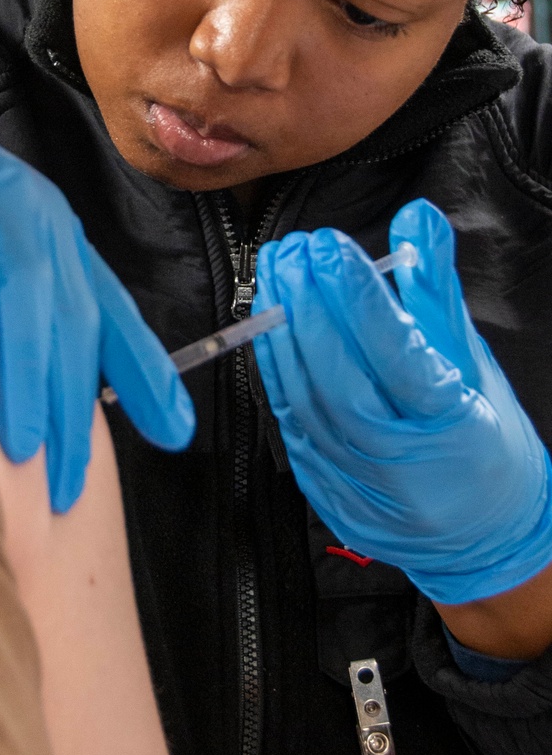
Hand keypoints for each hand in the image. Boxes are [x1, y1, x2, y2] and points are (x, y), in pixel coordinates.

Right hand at [0, 105, 195, 511]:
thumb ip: (34, 322)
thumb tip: (77, 395)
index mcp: (55, 235)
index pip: (109, 309)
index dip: (144, 371)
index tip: (176, 434)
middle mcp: (34, 214)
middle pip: (70, 312)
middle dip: (74, 400)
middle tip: (66, 481)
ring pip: (26, 286)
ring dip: (28, 366)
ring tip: (23, 443)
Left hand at [251, 198, 551, 604]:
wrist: (485, 538)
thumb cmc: (486, 438)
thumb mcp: (473, 359)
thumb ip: (435, 287)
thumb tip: (416, 217)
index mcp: (457, 431)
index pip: (398, 355)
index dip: (357, 297)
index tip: (328, 246)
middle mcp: (405, 467)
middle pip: (340, 379)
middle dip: (307, 306)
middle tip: (292, 250)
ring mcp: (362, 488)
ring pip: (306, 403)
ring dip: (282, 330)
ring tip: (276, 274)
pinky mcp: (326, 495)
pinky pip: (291, 425)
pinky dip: (277, 370)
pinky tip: (269, 325)